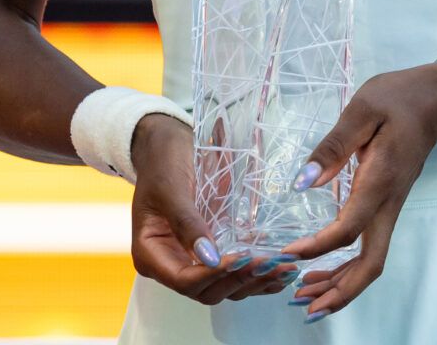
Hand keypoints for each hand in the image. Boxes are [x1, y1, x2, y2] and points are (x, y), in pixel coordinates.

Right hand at [128, 113, 300, 304]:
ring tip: (285, 269)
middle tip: (271, 264)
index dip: (213, 275)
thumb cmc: (163, 162)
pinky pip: (235, 273)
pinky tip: (280, 271)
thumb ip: (187, 223)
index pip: (183, 280)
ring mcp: (194, 261)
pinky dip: (258, 276)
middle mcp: (172, 263)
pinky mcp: (214, 253)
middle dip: (240, 280)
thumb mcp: (171, 188)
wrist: (168, 145)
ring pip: (226, 287)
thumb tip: (209, 259)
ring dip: (255, 281)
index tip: (241, 259)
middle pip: (208, 290)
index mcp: (151, 254)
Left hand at [282, 62, 436, 322]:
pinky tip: (327, 269)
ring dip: (344, 282)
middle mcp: (390, 201)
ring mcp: (392, 204)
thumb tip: (303, 181)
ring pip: (373, 258)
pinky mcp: (388, 201)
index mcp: (381, 180)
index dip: (318, 247)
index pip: (350, 228)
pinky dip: (350, 264)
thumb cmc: (398, 97)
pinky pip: (372, 244)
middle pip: (372, 262)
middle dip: (340, 288)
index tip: (286, 256)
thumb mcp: (362, 110)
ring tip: (308, 298)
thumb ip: (333, 146)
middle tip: (304, 305)